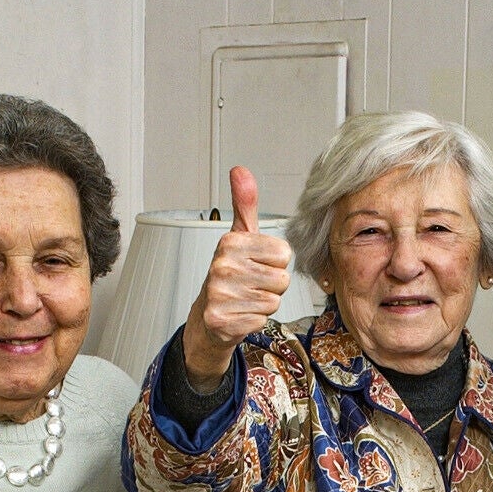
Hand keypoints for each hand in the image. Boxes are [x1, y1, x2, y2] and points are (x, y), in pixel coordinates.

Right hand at [181, 166, 293, 387]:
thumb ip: (245, 204)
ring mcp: (220, 295)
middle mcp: (222, 267)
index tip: (256, 264)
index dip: (275, 263)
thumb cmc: (229, 275)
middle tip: (251, 285)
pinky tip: (240, 314)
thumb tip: (240, 170)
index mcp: (230, 243)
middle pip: (282, 280)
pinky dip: (254, 320)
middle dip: (271, 286)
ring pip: (273, 301)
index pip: (283, 254)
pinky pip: (262, 320)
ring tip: (245, 299)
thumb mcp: (239, 237)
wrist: (209, 317)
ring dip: (264, 304)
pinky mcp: (222, 321)